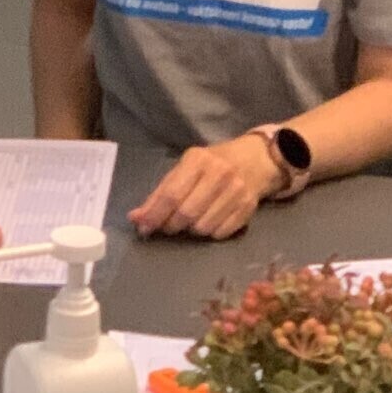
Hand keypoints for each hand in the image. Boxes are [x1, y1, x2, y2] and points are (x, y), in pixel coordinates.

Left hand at [128, 137, 283, 239]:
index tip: (143, 228)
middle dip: (171, 225)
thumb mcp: (186, 169)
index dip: (154, 215)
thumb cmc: (212, 164)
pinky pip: (220, 233)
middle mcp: (219, 174)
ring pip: (203, 227)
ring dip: (192, 230)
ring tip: (192, 219)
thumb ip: (161, 193)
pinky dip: (210, 233)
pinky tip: (210, 220)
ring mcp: (236, 191)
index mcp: (198, 160)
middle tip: (168, 226)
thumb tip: (136, 218)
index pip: (171, 194)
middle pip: (186, 213)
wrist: (255, 160)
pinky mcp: (248, 208)